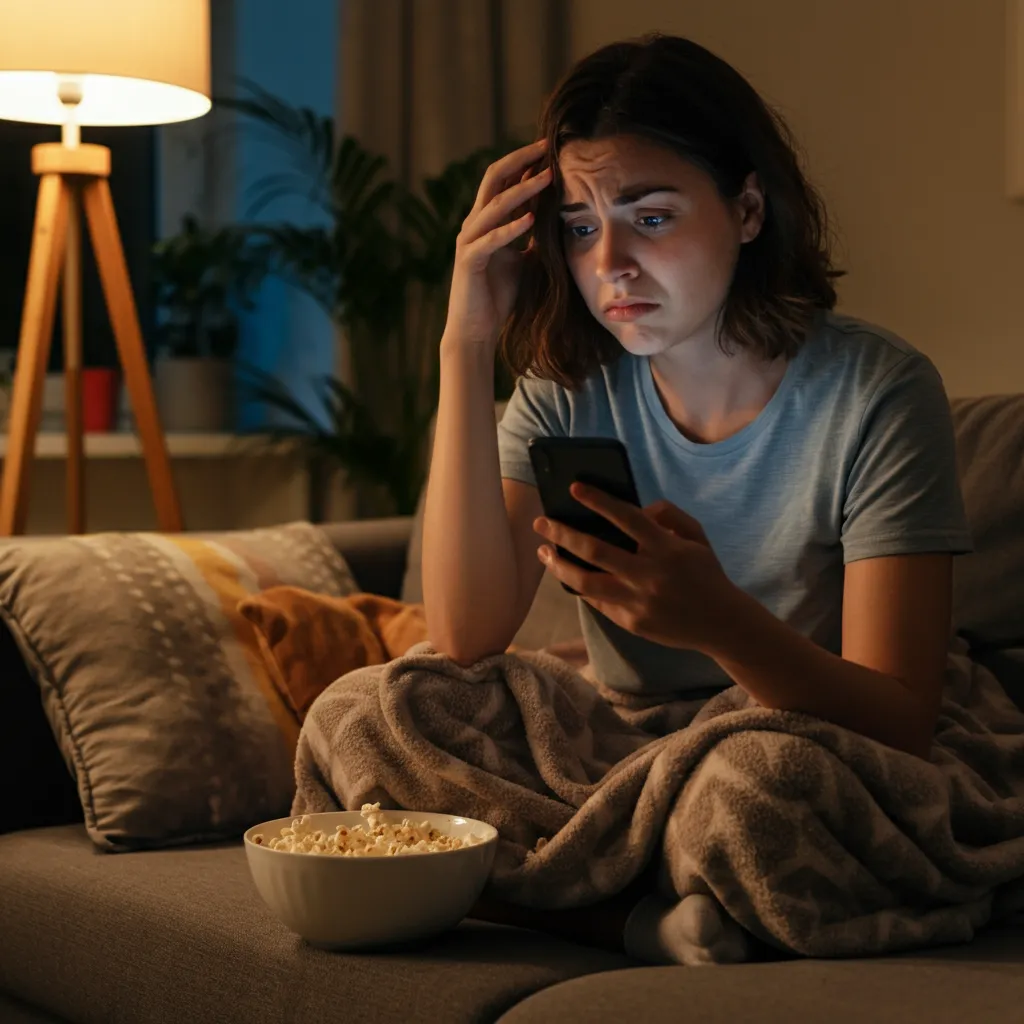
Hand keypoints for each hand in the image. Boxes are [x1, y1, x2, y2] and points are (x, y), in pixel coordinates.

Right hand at [443, 139, 552, 350]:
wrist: (476, 329)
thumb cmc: (498, 296)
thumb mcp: (524, 261)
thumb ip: (534, 239)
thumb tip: (558, 221)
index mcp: (487, 221)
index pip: (503, 180)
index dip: (524, 162)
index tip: (550, 148)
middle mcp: (474, 224)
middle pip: (494, 178)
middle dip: (520, 161)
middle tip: (545, 147)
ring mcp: (469, 241)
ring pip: (495, 205)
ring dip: (522, 190)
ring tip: (547, 178)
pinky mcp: (469, 261)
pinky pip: (490, 239)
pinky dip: (510, 228)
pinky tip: (531, 220)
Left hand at [533, 483, 739, 652]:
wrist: (721, 623)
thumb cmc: (706, 574)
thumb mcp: (696, 536)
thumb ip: (669, 515)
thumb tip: (639, 509)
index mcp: (666, 548)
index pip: (626, 517)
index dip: (598, 500)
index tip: (574, 488)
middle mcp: (648, 574)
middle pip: (595, 550)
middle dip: (562, 533)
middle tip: (541, 522)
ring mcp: (637, 601)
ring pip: (586, 582)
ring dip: (560, 564)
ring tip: (544, 552)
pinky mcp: (631, 622)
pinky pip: (597, 602)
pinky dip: (580, 587)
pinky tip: (568, 574)